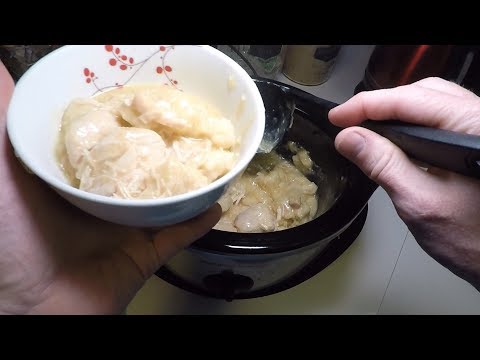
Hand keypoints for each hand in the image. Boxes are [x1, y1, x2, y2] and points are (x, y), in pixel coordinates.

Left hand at [0, 61, 220, 314]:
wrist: (34, 307)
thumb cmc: (12, 240)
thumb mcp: (3, 174)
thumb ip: (5, 126)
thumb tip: (2, 69)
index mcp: (73, 180)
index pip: (103, 143)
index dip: (121, 121)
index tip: (140, 99)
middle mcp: (102, 201)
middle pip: (139, 170)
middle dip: (161, 148)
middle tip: (182, 124)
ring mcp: (125, 229)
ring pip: (164, 200)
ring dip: (186, 182)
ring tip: (207, 158)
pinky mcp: (143, 256)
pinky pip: (178, 237)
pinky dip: (198, 223)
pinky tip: (215, 205)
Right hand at [329, 77, 479, 290]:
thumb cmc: (473, 240)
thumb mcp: (420, 202)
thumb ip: (384, 165)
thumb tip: (349, 137)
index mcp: (474, 129)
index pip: (413, 101)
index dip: (368, 104)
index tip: (338, 116)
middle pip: (424, 93)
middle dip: (380, 104)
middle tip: (347, 121)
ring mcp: (478, 132)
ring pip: (431, 103)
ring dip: (394, 112)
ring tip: (364, 127)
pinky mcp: (473, 144)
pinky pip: (439, 120)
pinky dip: (409, 123)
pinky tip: (390, 137)